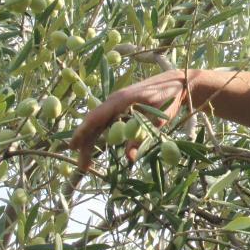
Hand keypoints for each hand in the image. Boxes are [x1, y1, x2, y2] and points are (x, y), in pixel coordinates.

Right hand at [71, 69, 190, 168]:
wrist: (176, 83)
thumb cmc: (168, 97)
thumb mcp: (158, 118)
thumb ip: (142, 135)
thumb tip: (129, 158)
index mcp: (121, 100)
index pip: (95, 117)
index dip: (83, 132)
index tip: (73, 147)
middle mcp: (114, 101)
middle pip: (93, 123)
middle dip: (85, 144)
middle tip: (82, 166)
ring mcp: (116, 103)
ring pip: (97, 124)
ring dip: (90, 142)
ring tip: (86, 163)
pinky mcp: (121, 107)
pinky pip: (105, 122)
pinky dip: (98, 136)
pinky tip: (96, 149)